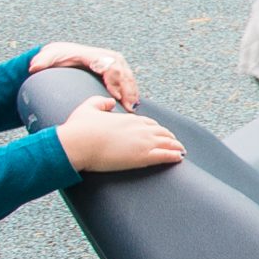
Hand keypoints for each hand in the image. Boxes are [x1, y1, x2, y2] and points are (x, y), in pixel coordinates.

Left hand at [31, 42, 140, 106]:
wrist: (64, 53)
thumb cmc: (58, 58)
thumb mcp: (49, 58)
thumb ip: (42, 62)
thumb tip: (33, 67)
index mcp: (94, 54)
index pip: (110, 66)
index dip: (115, 82)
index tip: (115, 97)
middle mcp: (108, 56)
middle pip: (123, 73)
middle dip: (127, 90)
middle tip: (128, 108)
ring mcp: (115, 62)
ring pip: (129, 77)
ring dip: (132, 93)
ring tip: (132, 109)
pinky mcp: (118, 69)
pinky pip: (129, 80)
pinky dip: (132, 92)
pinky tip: (132, 104)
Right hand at [55, 96, 182, 174]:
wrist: (77, 144)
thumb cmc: (78, 128)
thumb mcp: (88, 108)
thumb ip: (100, 102)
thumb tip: (110, 101)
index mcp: (128, 119)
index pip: (149, 123)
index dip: (155, 129)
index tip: (159, 133)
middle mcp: (139, 129)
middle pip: (161, 132)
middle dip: (168, 137)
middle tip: (173, 143)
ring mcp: (142, 142)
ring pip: (166, 143)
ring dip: (175, 146)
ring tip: (180, 151)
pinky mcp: (142, 157)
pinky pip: (164, 155)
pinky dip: (174, 156)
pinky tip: (180, 157)